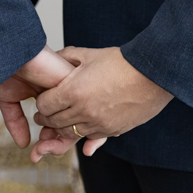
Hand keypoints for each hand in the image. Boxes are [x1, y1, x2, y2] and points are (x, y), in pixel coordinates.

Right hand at [0, 46, 74, 148]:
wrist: (4, 53)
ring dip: (58, 137)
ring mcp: (66, 86)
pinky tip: (50, 129)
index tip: (37, 154)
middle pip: (69, 124)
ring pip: (75, 118)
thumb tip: (24, 145)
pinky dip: (64, 123)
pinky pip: (77, 107)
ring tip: (42, 144)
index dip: (50, 141)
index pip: (58, 124)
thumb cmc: (4, 69)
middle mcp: (60, 92)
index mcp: (49, 95)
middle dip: (55, 144)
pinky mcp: (70, 80)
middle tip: (39, 154)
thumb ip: (16, 122)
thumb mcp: (9, 100)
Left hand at [31, 47, 172, 159]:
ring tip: (60, 121)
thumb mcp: (90, 54)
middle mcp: (83, 111)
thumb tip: (54, 57)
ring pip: (70, 133)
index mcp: (74, 91)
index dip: (41, 102)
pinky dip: (82, 133)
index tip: (42, 99)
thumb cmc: (122, 62)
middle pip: (54, 122)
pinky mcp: (111, 131)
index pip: (45, 105)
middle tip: (44, 114)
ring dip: (62, 128)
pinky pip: (89, 138)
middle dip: (46, 118)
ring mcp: (98, 124)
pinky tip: (81, 125)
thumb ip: (68, 56)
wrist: (152, 74)